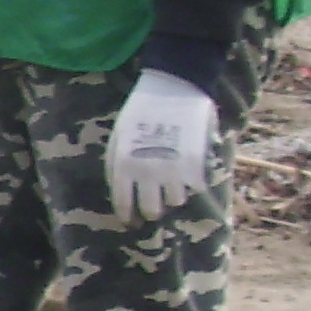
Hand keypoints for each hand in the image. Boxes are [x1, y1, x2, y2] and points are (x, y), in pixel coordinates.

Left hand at [105, 68, 218, 221]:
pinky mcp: (194, 162)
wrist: (172, 87)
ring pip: (175, 202)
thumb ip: (115, 165)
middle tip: (154, 208)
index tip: (132, 222)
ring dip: (172, 197)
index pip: (124, 204)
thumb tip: (119, 189)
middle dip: (151, 211)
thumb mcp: (117, 138)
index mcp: (123, 166)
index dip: (128, 217)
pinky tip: (188, 176)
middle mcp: (146, 172)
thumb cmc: (140, 111)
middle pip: (151, 210)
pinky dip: (192, 185)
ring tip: (172, 187)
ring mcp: (172, 168)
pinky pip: (194, 187)